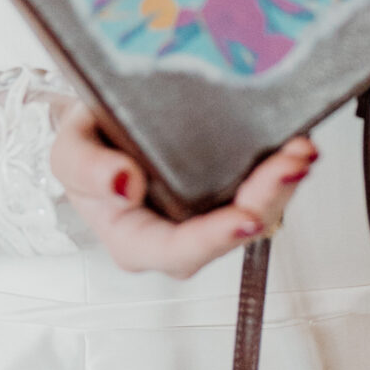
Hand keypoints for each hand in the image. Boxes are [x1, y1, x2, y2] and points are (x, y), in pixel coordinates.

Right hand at [51, 106, 317, 278]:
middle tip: (289, 164)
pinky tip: (297, 140)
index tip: (244, 216)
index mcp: (137, 240)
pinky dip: (282, 164)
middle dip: (267, 200)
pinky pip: (264, 184)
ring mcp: (210, 211)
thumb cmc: (86, 146)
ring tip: (300, 148)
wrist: (100, 118)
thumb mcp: (69, 151)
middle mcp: (181, 234)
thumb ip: (86, 169)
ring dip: (283, 183)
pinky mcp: (232, 186)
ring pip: (258, 210)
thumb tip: (124, 183)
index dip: (214, 238)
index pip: (179, 250)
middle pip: (232, 231)